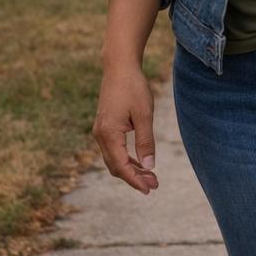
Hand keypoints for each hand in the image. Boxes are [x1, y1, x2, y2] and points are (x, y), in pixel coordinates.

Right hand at [92, 63, 159, 194]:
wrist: (119, 66)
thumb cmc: (133, 87)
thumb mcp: (144, 115)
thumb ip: (146, 141)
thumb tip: (149, 166)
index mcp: (109, 134)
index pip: (121, 166)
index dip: (135, 180)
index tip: (149, 189)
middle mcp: (100, 135)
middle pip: (115, 166)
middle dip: (134, 177)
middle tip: (154, 184)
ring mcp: (101, 131)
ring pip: (114, 159)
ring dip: (130, 168)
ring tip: (150, 176)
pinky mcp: (105, 126)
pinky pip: (113, 149)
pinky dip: (126, 158)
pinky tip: (140, 161)